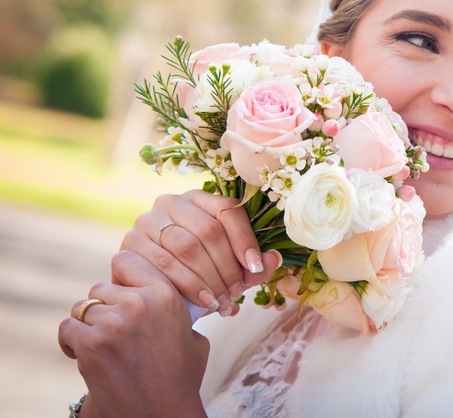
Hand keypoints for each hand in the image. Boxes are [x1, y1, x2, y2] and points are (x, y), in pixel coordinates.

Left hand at [58, 251, 209, 416]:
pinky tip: (87, 356)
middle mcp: (140, 302)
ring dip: (87, 326)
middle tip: (114, 332)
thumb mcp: (192, 335)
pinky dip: (72, 342)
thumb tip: (162, 294)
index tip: (120, 292)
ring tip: (104, 347)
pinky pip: (67, 328)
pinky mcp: (91, 344)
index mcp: (166, 294)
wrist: (162, 413)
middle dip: (103, 308)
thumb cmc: (179, 378)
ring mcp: (114, 322)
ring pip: (82, 308)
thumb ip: (175, 309)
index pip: (127, 261)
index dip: (120, 277)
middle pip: (101, 288)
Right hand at [120, 190, 280, 315]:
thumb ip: (253, 265)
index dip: (245, 240)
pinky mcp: (127, 246)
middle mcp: (170, 202)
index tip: (255, 268)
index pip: (228, 210)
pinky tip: (203, 303)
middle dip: (227, 266)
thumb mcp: (229, 270)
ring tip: (224, 302)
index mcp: (199, 199)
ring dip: (210, 279)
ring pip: (186, 247)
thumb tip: (274, 259)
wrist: (154, 297)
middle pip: (208, 230)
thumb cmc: (199, 277)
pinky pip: (161, 265)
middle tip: (237, 293)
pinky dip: (187, 286)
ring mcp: (145, 222)